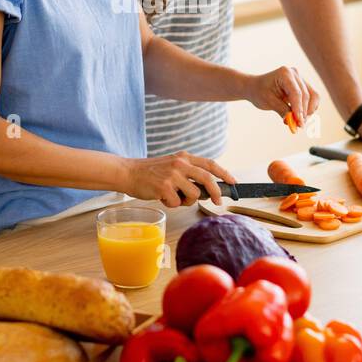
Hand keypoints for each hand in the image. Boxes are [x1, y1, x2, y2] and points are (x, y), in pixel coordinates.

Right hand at [123, 152, 238, 207]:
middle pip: (207, 178)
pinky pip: (177, 203)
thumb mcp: (172, 165)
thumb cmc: (151, 173)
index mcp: (184, 157)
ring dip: (187, 201)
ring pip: (193, 194)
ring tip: (174, 197)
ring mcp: (172, 175)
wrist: (128, 172)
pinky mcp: (164, 187)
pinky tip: (162, 198)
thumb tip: (206, 190)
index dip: (224, 173)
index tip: (233, 182)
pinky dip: (172, 204)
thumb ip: (188, 173)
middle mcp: (180, 164)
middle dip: (216, 192)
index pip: (210, 164)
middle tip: (218, 202)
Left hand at [246, 66, 319, 127]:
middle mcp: (295, 73)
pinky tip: (301, 115)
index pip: (296, 93)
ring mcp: (300, 79)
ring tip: (300, 122)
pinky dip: (309, 108)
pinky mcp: (303, 85)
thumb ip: (282, 111)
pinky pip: (313, 97)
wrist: (255, 87)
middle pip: (306, 95)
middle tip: (299, 126)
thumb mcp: (268, 102)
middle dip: (303, 112)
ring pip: (313, 96)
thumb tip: (293, 122)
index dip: (299, 109)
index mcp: (284, 73)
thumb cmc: (259, 92)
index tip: (299, 122)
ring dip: (309, 110)